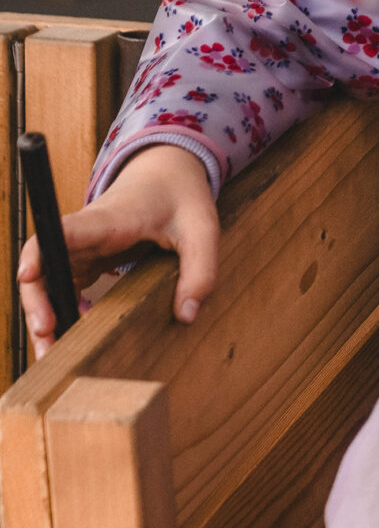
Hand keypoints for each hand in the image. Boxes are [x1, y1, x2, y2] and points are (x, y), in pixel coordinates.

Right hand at [18, 143, 219, 360]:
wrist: (167, 174)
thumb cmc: (180, 196)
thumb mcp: (202, 229)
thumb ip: (200, 271)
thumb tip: (186, 315)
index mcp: (108, 220)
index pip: (62, 232)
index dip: (39, 252)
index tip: (27, 277)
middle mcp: (85, 235)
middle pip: (43, 265)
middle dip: (37, 303)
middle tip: (47, 339)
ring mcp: (82, 248)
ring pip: (48, 281)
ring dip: (45, 314)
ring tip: (51, 353)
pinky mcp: (87, 260)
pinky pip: (64, 287)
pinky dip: (61, 311)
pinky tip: (72, 334)